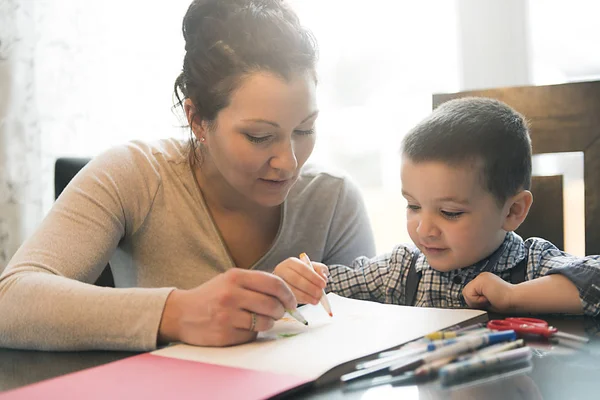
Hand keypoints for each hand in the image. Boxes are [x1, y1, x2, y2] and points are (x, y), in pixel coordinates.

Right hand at [158, 268, 296, 346]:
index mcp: (235, 277)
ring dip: (268, 322)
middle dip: (280, 310)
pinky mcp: (225, 334)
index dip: (288, 294)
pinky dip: (252, 332)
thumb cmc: (211, 296)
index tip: (291, 301)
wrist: (181, 313)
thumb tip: (286, 295)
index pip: (274, 283)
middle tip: (277, 312)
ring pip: (265, 321)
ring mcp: (227, 315)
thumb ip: (255, 284)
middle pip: (272, 304)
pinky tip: (241, 327)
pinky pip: (251, 334)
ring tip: (258, 319)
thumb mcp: (230, 280)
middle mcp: (231, 294)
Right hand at [273, 257, 327, 304]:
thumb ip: (321, 270)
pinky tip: (308, 301)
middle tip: (320, 294)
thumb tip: (323, 277)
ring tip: (316, 300)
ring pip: (291, 290)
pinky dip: (300, 301)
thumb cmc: (305, 274)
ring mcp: (278, 283)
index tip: (323, 284)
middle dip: (309, 287)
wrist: (293, 281)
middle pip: (295, 279)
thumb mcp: (314, 268)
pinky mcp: (277, 294)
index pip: (302, 268)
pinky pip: (288, 298)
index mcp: (291, 262)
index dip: (314, 277)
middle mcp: (282, 270)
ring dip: (305, 296)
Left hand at [462, 272, 515, 312]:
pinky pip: (470, 294)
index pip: (470, 292)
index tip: (489, 301)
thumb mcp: (487, 300)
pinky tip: (489, 298)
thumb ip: (478, 298)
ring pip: (466, 293)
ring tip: (489, 299)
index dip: (476, 301)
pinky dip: (478, 300)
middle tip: (489, 301)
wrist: (516, 299)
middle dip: (475, 302)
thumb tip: (468, 302)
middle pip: (466, 293)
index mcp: (483, 281)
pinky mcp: (480, 280)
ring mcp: (480, 277)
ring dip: (477, 301)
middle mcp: (481, 277)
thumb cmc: (506, 303)